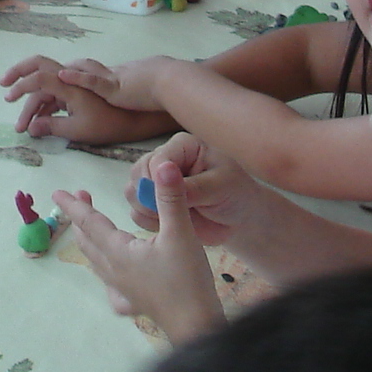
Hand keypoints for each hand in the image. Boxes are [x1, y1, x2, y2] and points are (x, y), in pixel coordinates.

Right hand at [1, 55, 174, 143]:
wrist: (135, 115)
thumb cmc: (109, 122)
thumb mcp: (80, 130)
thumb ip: (52, 127)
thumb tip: (31, 128)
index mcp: (69, 84)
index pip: (39, 76)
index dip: (21, 84)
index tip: (9, 97)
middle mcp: (70, 77)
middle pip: (39, 67)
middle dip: (19, 74)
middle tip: (3, 86)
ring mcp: (74, 82)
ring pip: (46, 87)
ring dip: (32, 103)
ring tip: (23, 126)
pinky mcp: (78, 90)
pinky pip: (55, 93)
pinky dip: (43, 104)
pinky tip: (38, 121)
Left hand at [54, 160, 222, 342]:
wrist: (197, 326)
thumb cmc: (188, 280)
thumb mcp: (181, 234)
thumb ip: (170, 198)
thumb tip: (164, 165)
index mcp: (119, 252)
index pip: (89, 223)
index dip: (74, 206)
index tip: (56, 192)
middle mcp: (114, 270)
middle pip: (89, 240)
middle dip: (81, 218)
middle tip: (80, 197)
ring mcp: (122, 289)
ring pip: (96, 260)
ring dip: (89, 239)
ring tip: (89, 226)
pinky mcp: (134, 301)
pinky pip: (109, 281)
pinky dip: (103, 268)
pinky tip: (110, 274)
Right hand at [124, 133, 272, 247]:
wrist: (239, 219)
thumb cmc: (236, 194)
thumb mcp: (220, 188)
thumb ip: (192, 185)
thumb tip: (163, 173)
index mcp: (183, 146)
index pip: (156, 160)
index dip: (158, 183)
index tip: (172, 202)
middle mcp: (165, 159)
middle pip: (138, 174)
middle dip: (151, 198)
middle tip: (174, 213)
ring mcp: (157, 181)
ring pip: (133, 192)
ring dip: (148, 210)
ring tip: (175, 219)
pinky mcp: (153, 202)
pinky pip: (136, 212)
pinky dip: (149, 222)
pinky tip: (171, 226)